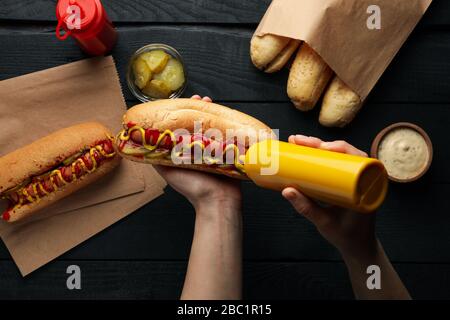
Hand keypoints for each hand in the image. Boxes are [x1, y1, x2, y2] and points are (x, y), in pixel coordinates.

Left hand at [154, 95, 240, 212]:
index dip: (181, 113)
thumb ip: (156, 157)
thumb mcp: (167, 170)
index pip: (182, 126)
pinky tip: (223, 113)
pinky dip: (226, 121)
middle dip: (198, 109)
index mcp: (185, 150)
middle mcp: (200, 147)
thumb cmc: (192, 187)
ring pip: (212, 125)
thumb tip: (141, 142)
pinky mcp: (229, 150)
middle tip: (199, 99)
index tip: (181, 103)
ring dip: (211, 112)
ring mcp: (215, 148)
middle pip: (198, 122)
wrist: (217, 199)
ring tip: (209, 102)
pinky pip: (227, 132)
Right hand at [282, 135, 376, 259]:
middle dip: (320, 143)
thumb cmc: (347, 236)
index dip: (339, 147)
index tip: (321, 147)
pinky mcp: (344, 182)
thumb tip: (286, 191)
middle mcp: (363, 178)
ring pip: (337, 156)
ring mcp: (354, 179)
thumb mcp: (325, 222)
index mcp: (368, 185)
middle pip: (343, 152)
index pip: (356, 157)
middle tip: (298, 141)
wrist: (358, 247)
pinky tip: (306, 152)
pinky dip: (320, 156)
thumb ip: (307, 208)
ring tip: (298, 143)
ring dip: (318, 148)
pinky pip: (334, 164)